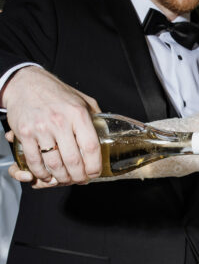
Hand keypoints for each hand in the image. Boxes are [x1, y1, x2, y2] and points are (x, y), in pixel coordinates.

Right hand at [3, 66, 101, 184]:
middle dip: (79, 176)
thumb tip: (108, 132)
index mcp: (78, 113)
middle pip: (73, 161)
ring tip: (66, 179)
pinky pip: (35, 161)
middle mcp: (60, 121)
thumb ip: (95, 116)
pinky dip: (41, 173)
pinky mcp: (25, 133)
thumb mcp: (81, 99)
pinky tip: (47, 175)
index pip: (91, 147)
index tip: (95, 173)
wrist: (25, 83)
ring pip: (54, 164)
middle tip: (80, 180)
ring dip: (61, 178)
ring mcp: (41, 128)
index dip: (94, 166)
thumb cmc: (56, 92)